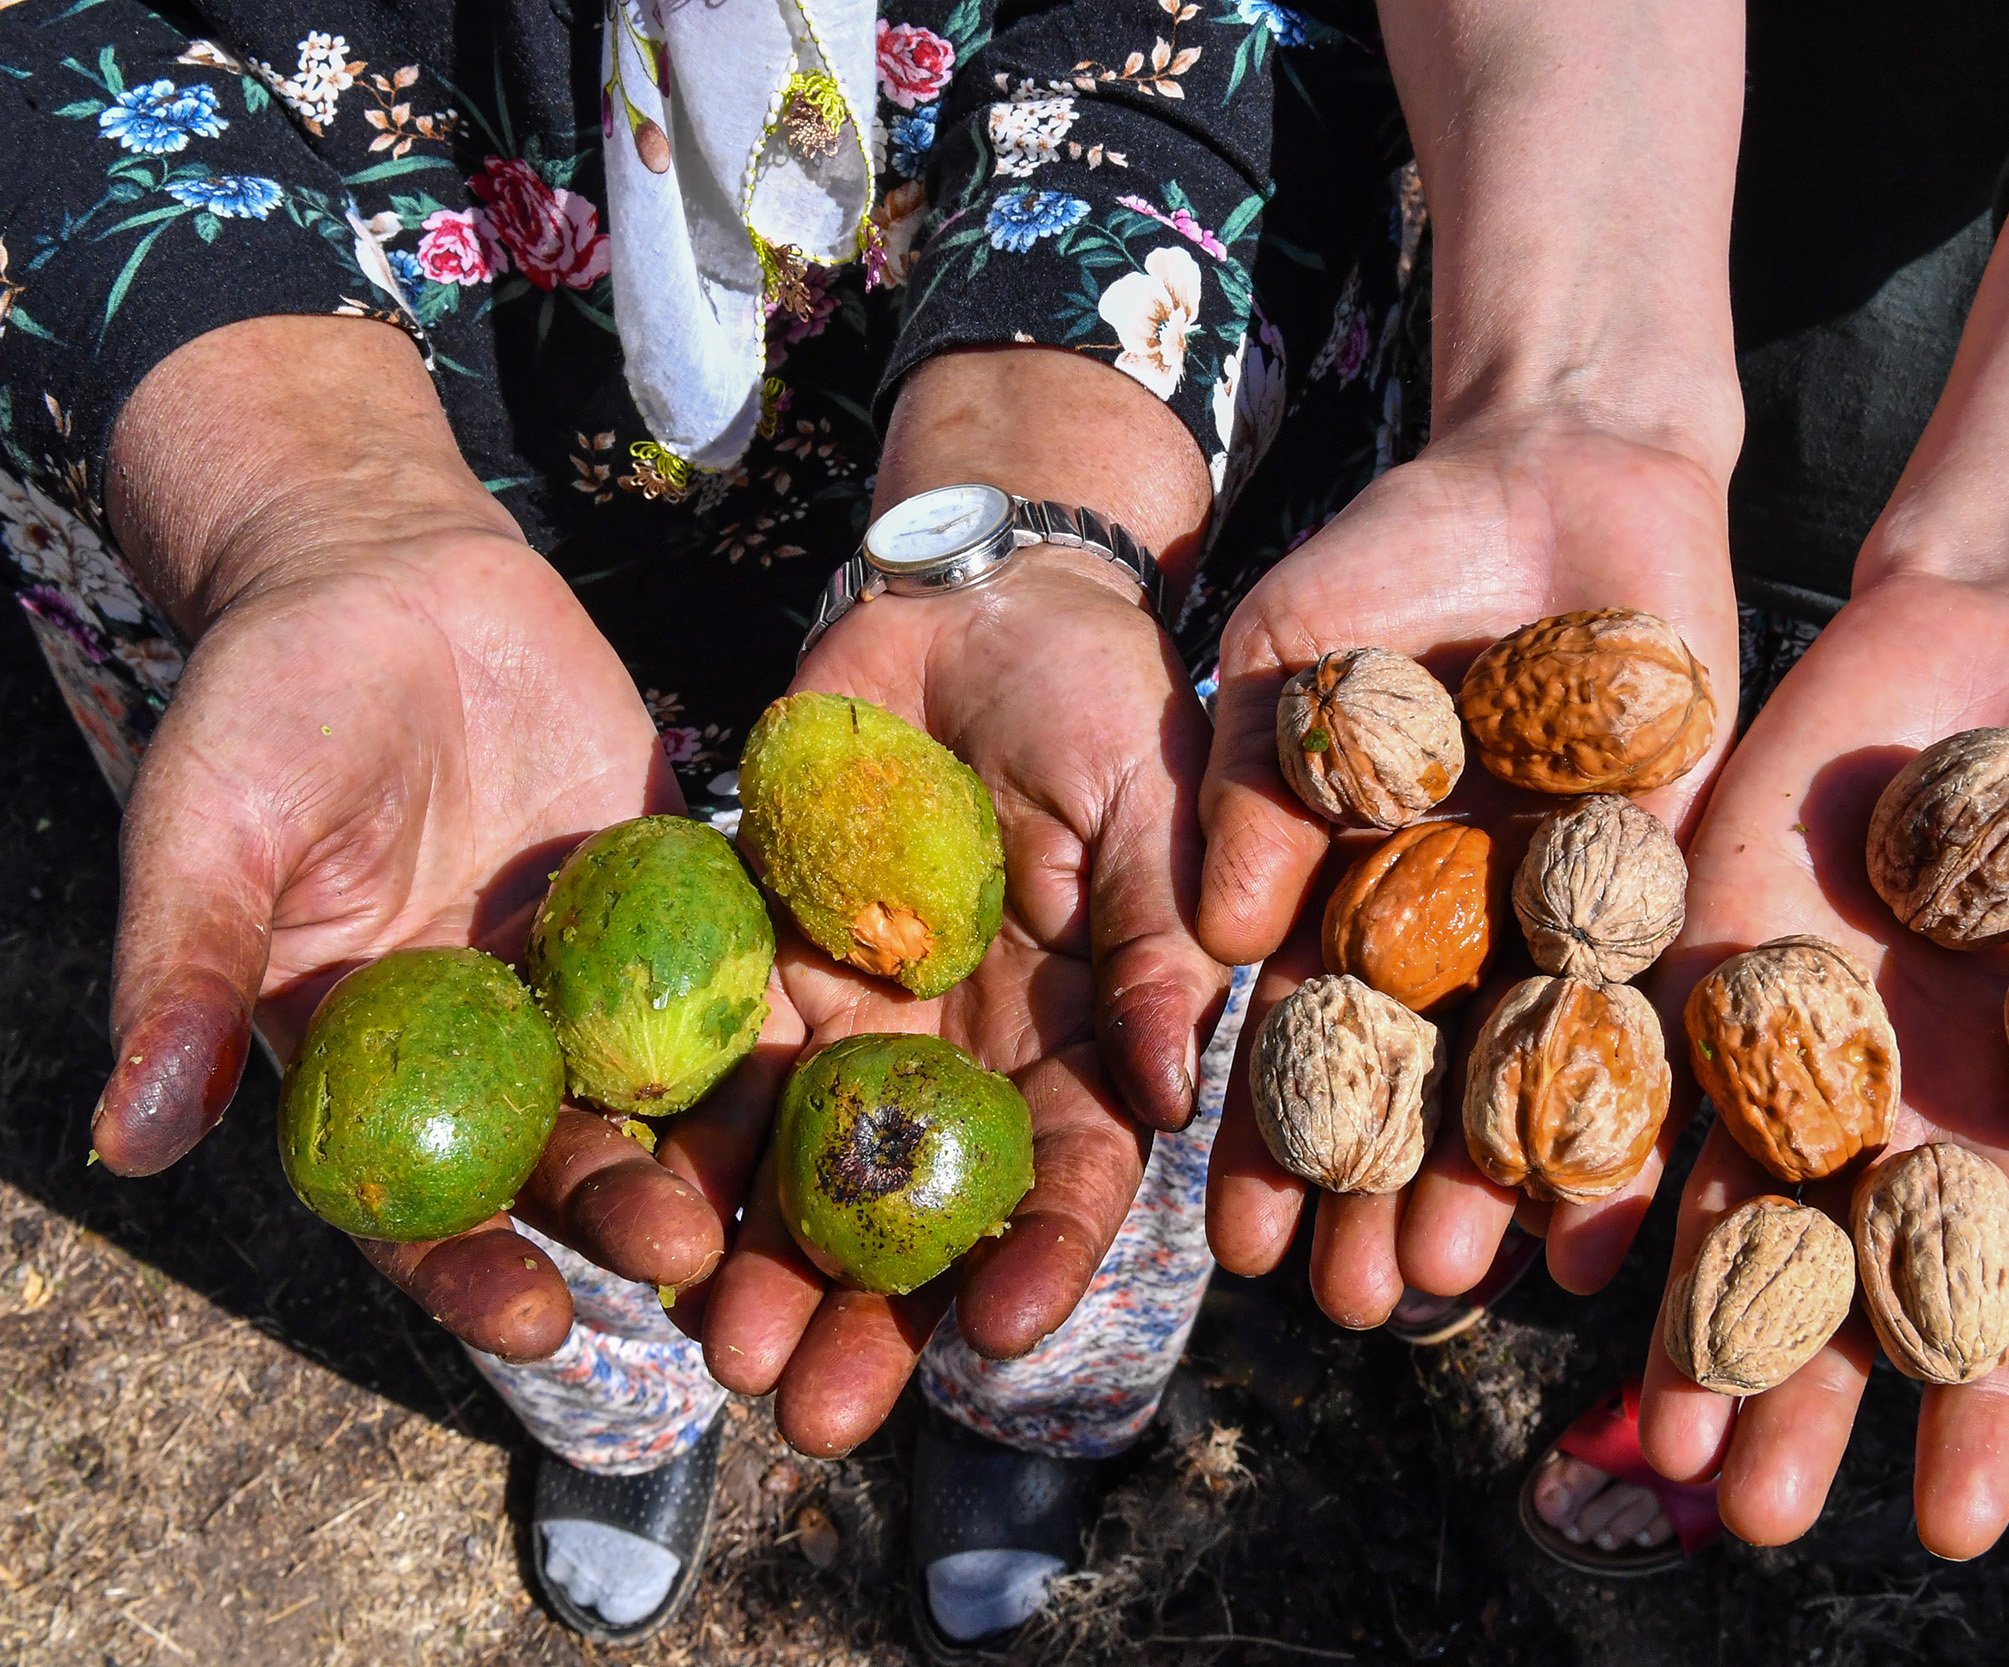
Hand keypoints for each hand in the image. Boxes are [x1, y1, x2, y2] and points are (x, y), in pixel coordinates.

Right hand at [91, 317, 720, 1358]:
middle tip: (688, 1260)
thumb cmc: (265, 705)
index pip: (420, 1198)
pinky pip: (737, 964)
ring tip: (776, 1196)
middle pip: (561, 1156)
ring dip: (717, 1145)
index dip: (471, 1267)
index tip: (534, 1321)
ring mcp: (592, 972)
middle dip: (620, 1216)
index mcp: (371, 1060)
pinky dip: (784, 1016)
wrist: (384, 571)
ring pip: (663, 1082)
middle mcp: (491, 1040)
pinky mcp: (678, 894)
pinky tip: (848, 1062)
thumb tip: (128, 1142)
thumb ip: (182, 977)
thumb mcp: (207, 833)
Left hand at [676, 344, 1230, 1454]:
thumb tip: (1177, 1093)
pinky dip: (682, 1138)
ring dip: (766, 1265)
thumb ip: (1160, 942)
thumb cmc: (1102, 698)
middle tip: (814, 1413)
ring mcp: (862, 1015)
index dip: (1041, 1259)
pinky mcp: (761, 958)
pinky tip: (640, 1209)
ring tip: (716, 1354)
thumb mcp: (1158, 808)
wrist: (975, 599)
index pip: (1070, 1175)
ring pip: (807, 1166)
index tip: (995, 1338)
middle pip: (920, 1209)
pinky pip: (717, 1062)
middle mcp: (969, 1056)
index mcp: (1084, 1037)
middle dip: (873, 1314)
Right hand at [1198, 413, 1739, 1326]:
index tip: (1237, 1242)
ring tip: (1455, 1284)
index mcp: (1350, 895)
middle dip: (1379, 1199)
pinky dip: (1634, 1116)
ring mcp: (1563, 921)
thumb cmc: (1395, 556)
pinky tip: (1606, 1216)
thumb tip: (1224, 938)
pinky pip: (1654, 1020)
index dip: (1266, 1141)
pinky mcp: (1672, 891)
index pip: (1300, 1040)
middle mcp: (1454, 931)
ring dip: (1488, 1186)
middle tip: (1353, 1305)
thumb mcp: (1286, 654)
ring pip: (1524, 1081)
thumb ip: (1249, 787)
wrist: (1566, 468)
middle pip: (1415, 1090)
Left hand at [1637, 573, 2008, 1557]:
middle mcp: (1868, 1100)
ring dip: (1678, 1320)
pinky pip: (1626, 1058)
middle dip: (1792, 1397)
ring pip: (1711, 1198)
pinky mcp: (1682, 940)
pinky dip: (1591, 1151)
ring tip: (1654, 1436)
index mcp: (1997, 1119)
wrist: (1998, 639)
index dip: (1974, 1415)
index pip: (1985, 1295)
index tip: (1955, 1530)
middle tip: (1749, 1513)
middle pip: (1825, 1277)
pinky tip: (1556, 1247)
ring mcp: (1765, 1028)